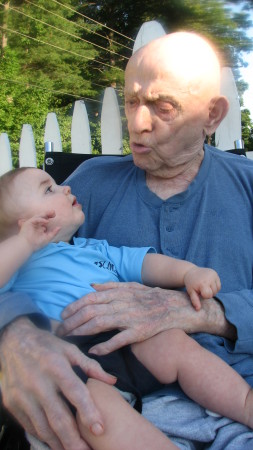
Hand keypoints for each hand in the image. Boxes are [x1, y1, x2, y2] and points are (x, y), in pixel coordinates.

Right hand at [0, 317, 115, 449]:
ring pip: (43, 427)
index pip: (75, 392)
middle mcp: (38, 382)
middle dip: (74, 440)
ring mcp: (22, 394)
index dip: (88, 412)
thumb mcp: (69, 349)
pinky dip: (44, 437)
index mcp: (56, 366)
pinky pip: (30, 426)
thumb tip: (113, 381)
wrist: (13, 342)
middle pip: (58, 417)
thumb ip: (91, 366)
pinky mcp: (12, 403)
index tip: (100, 429)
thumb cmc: (47, 346)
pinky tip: (56, 443)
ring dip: (59, 444)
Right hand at [18, 211, 59, 250]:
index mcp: (40, 227)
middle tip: (54, 212)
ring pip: (38, 216)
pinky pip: (35, 219)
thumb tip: (60, 227)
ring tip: (51, 214)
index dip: (50, 217)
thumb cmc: (36, 244)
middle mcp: (36, 224)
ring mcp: (32, 223)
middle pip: (42, 217)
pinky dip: (40, 220)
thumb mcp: (48, 238)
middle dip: (48, 214)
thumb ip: (54, 233)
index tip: (54, 216)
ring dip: (45, 214)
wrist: (27, 246)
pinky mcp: (28, 223)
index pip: (45, 220)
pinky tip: (46, 221)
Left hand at [57, 281, 232, 355]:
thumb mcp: (133, 286)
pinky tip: (93, 351)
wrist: (179, 307)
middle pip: (91, 311)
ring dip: (81, 332)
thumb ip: (111, 286)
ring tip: (69, 339)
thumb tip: (91, 286)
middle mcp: (123, 302)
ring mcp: (132, 317)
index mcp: (121, 291)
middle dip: (72, 321)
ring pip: (100, 323)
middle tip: (60, 331)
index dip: (74, 306)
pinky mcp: (140, 331)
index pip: (91, 298)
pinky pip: (119, 340)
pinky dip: (104, 346)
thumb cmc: (154, 297)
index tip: (62, 315)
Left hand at [184, 267, 220, 310]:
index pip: (209, 295)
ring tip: (205, 286)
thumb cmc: (191, 283)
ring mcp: (213, 274)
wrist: (191, 272)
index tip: (199, 292)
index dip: (204, 296)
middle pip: (213, 293)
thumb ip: (195, 301)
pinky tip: (209, 284)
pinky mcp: (215, 273)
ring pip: (217, 289)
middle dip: (208, 293)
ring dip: (212, 290)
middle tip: (201, 289)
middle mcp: (209, 278)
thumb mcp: (191, 292)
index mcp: (202, 283)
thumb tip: (198, 310)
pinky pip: (219, 285)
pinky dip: (215, 286)